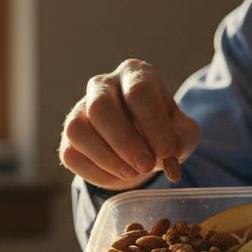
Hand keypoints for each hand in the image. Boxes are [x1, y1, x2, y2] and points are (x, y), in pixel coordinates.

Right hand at [59, 59, 199, 190]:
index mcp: (135, 74)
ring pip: (78, 130)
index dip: (152, 123)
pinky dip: (95, 172)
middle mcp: (102, 85)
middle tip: (146, 166)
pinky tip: (118, 176)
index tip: (166, 151)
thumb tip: (171, 150)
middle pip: (101, 108)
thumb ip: (183, 138)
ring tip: (132, 173)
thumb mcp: (182, 132)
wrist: (140, 146)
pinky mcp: (68, 138)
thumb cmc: (162, 131)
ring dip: (107, 158)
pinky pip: (71, 154)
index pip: (138, 91)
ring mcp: (80, 109)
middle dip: (125, 142)